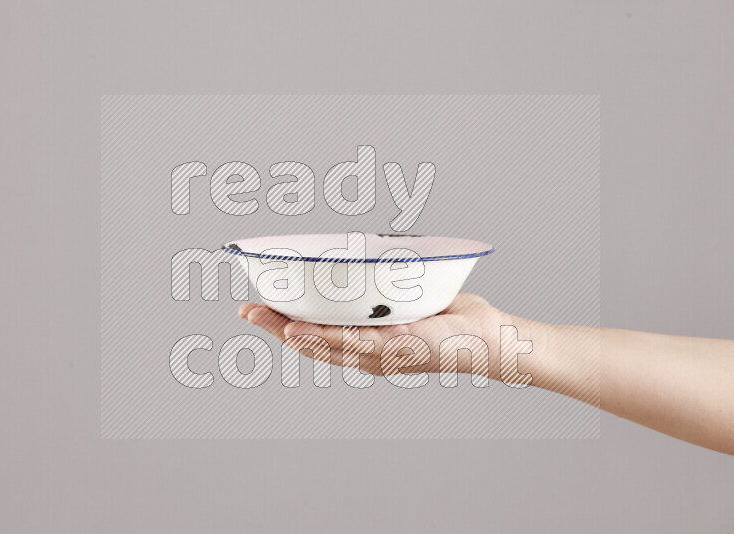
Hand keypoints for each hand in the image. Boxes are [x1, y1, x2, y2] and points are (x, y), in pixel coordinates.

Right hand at [239, 294, 509, 376]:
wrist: (486, 337)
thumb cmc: (448, 319)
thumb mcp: (405, 299)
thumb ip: (381, 289)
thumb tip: (361, 258)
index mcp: (364, 344)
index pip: (316, 337)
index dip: (283, 325)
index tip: (258, 308)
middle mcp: (368, 355)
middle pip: (312, 344)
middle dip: (276, 329)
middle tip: (247, 311)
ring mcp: (381, 355)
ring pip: (327, 346)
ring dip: (293, 333)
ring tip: (267, 318)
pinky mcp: (398, 349)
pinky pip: (357, 341)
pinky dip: (327, 336)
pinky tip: (304, 329)